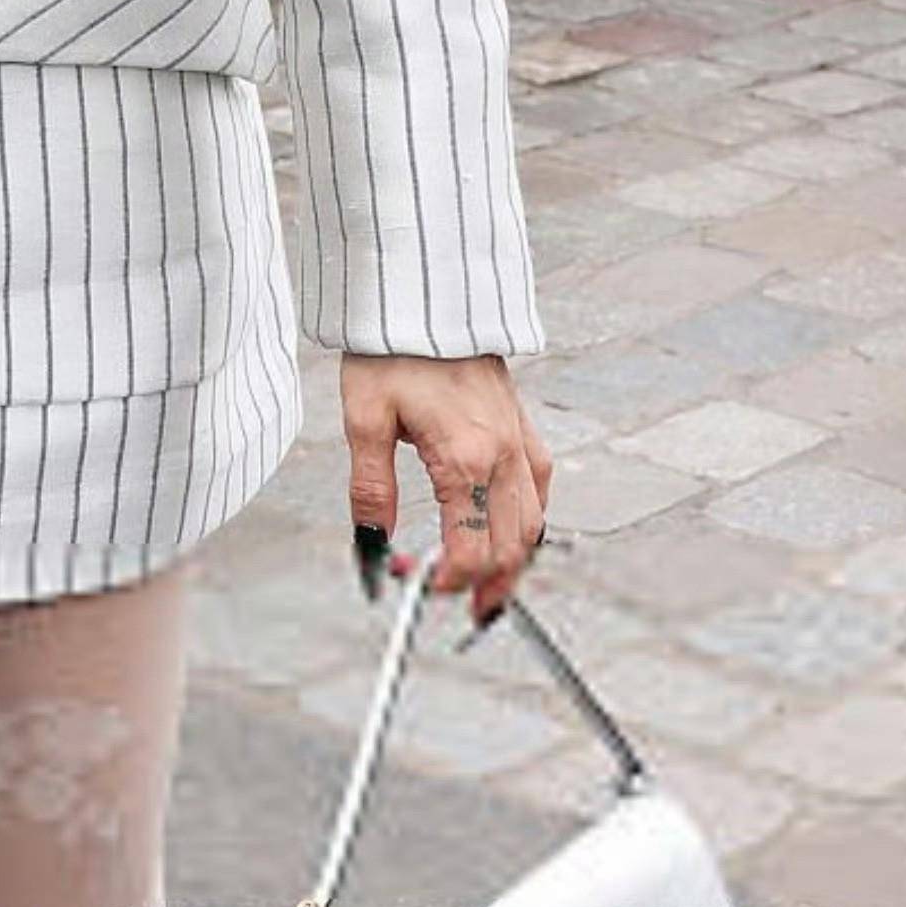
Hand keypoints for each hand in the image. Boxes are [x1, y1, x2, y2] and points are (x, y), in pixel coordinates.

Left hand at [340, 349, 550, 625]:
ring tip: (489, 589)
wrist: (427, 294)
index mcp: (465, 459)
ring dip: (513, 563)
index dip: (446, 583)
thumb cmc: (392, 349)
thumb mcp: (364, 421)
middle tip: (463, 612)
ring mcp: (519, 442)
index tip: (418, 587)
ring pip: (534, 524)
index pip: (470, 551)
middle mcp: (503, 456)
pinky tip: (507, 530)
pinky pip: (540, 489)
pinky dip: (528, 522)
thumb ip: (370, 491)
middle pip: (510, 548)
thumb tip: (370, 546)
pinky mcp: (521, 427)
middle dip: (488, 587)